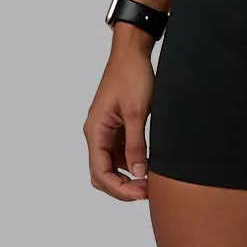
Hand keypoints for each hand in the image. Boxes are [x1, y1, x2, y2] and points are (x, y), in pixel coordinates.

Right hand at [84, 26, 155, 200]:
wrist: (132, 52)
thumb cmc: (131, 75)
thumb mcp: (137, 112)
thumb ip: (136, 145)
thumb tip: (139, 173)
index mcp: (95, 130)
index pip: (100, 172)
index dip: (120, 189)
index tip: (142, 194)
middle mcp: (96, 133)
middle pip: (102, 174)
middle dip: (122, 187)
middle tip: (147, 192)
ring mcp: (106, 131)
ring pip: (111, 166)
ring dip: (127, 177)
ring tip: (150, 182)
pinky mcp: (116, 127)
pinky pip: (119, 153)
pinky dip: (131, 164)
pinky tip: (147, 166)